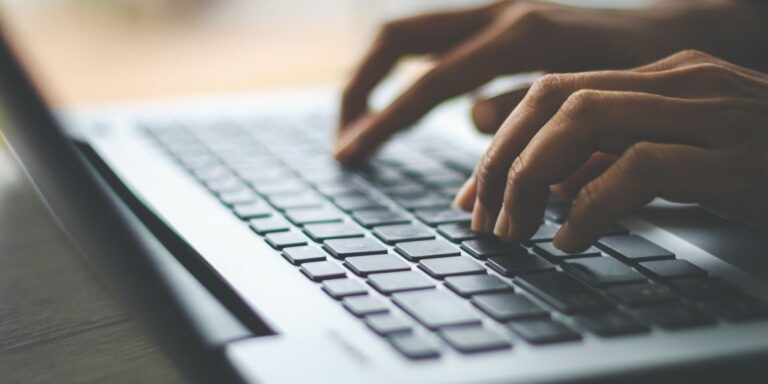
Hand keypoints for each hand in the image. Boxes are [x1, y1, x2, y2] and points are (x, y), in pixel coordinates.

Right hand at [335, 0, 767, 162]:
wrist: (680, 26)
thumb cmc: (645, 70)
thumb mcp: (594, 98)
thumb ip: (527, 110)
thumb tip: (472, 119)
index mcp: (520, 35)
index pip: (430, 83)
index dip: (384, 122)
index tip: (350, 154)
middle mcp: (499, 13)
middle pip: (397, 39)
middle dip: (359, 88)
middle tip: (344, 137)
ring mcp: (496, 12)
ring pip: (411, 37)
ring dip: (376, 80)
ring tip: (359, 126)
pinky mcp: (499, 22)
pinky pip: (436, 47)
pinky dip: (409, 78)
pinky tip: (401, 109)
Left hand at [453, 49, 767, 251]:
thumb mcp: (681, 162)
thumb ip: (616, 161)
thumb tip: (549, 187)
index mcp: (664, 76)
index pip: (554, 90)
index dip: (502, 141)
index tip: (474, 193)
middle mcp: (681, 80)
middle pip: (555, 98)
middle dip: (504, 159)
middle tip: (482, 216)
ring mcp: (710, 111)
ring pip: (583, 119)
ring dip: (532, 178)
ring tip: (514, 230)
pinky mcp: (734, 156)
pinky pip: (638, 167)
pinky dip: (591, 204)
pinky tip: (571, 240)